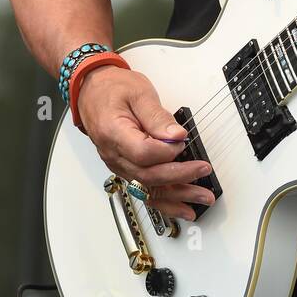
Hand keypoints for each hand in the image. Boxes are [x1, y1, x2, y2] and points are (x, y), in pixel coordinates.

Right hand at [77, 66, 215, 221]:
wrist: (93, 91)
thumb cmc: (113, 88)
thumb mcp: (139, 92)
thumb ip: (157, 116)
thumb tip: (176, 135)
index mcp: (113, 132)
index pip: (143, 153)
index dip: (167, 151)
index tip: (183, 142)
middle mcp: (113, 154)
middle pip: (147, 175)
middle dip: (179, 177)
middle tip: (203, 171)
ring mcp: (118, 164)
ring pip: (147, 188)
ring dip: (176, 197)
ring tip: (201, 199)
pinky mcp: (125, 168)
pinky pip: (144, 189)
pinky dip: (164, 201)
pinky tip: (182, 207)